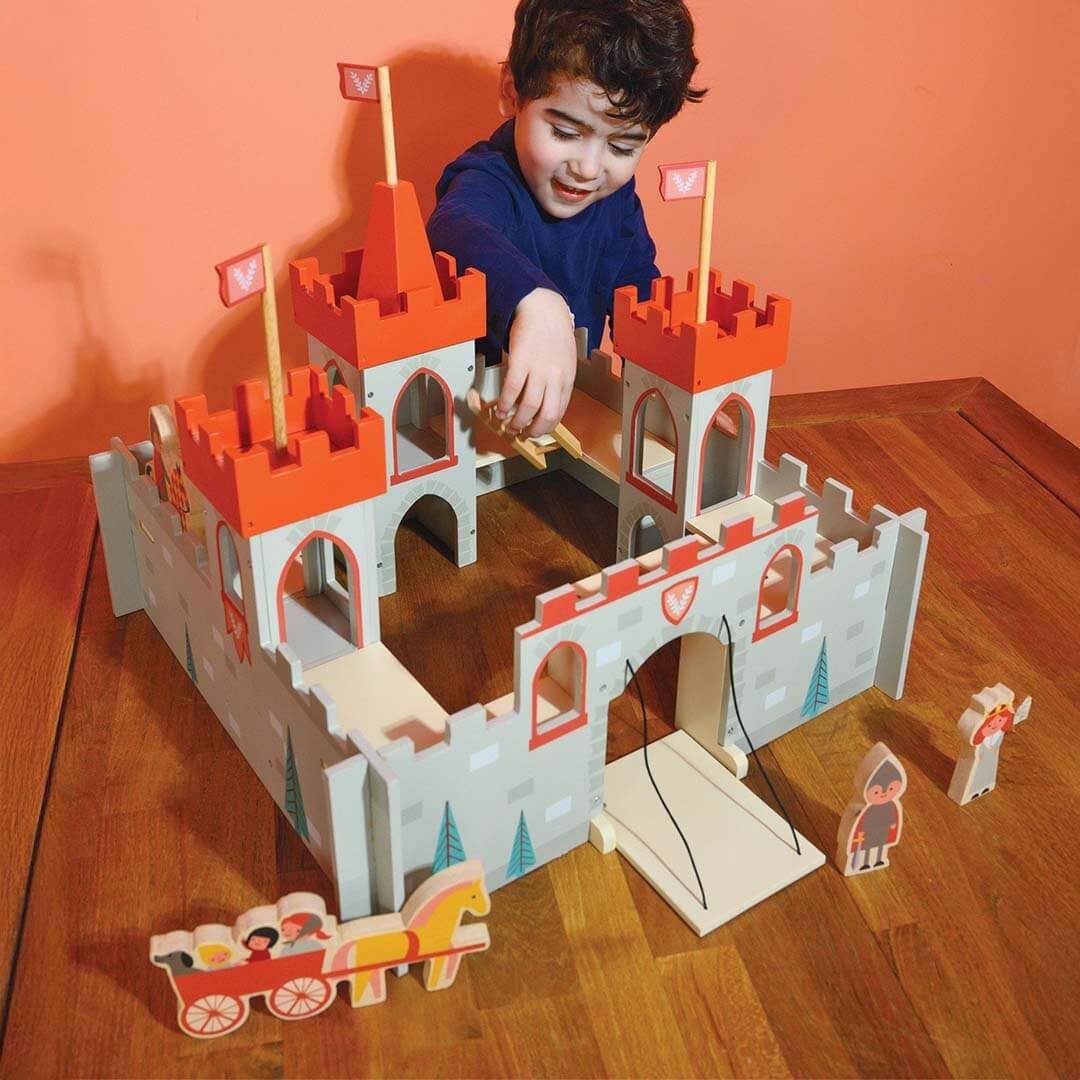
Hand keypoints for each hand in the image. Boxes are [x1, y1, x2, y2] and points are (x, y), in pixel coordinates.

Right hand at [498, 288, 576, 437]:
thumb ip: (558, 382)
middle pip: (546, 415)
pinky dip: (504, 404)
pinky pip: (511, 390)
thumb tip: (546, 403)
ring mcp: (538, 370)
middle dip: (533, 431)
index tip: (535, 432)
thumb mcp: (565, 362)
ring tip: (509, 425)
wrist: (543, 309)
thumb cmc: (554, 334)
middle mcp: (555, 377)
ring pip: (528, 407)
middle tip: (522, 434)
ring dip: (516, 421)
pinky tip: (499, 409)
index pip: (559, 413)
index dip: (545, 427)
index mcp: (567, 380)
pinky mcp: (521, 362)